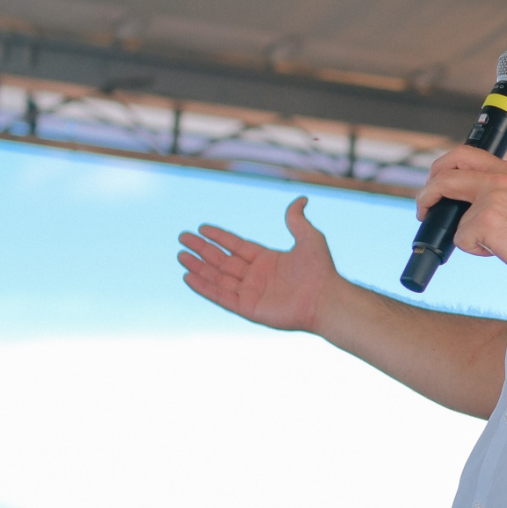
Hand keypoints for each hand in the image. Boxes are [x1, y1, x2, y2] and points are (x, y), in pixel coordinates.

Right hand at [177, 197, 337, 331]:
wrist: (326, 299)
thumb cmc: (321, 270)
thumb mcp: (309, 238)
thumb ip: (297, 220)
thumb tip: (301, 198)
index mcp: (268, 259)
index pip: (237, 245)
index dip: (219, 237)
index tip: (201, 228)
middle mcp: (256, 276)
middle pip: (222, 260)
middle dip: (202, 249)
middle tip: (182, 238)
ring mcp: (251, 292)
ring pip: (218, 277)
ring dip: (199, 267)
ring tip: (180, 256)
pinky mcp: (248, 308)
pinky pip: (221, 296)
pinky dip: (204, 287)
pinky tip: (189, 276)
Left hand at [416, 146, 506, 289]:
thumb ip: (500, 194)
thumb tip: (470, 206)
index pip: (465, 154)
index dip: (443, 166)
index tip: (437, 180)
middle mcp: (499, 178)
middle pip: (445, 172)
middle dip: (427, 190)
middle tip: (425, 206)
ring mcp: (491, 197)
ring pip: (452, 213)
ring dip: (463, 233)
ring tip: (491, 244)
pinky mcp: (485, 221)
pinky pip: (461, 239)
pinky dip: (476, 250)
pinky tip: (500, 251)